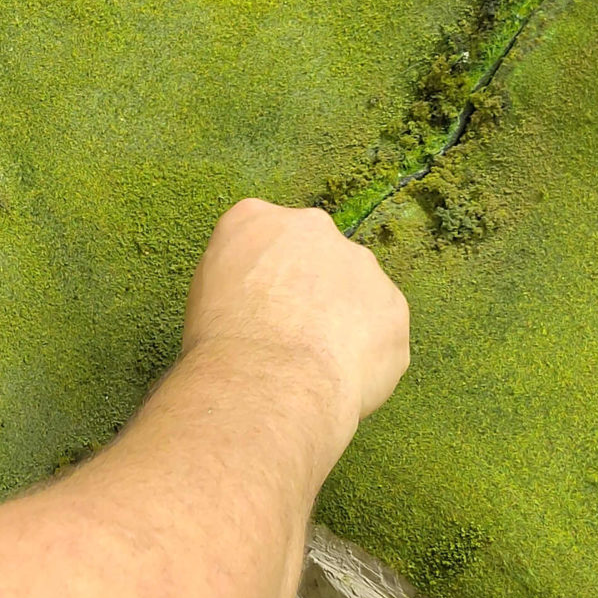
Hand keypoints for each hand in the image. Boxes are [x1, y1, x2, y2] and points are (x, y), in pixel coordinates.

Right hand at [181, 201, 410, 436]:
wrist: (270, 379)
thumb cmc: (223, 342)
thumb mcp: (204, 293)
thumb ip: (236, 277)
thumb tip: (253, 297)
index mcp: (255, 219)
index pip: (260, 236)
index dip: (259, 277)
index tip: (254, 306)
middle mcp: (313, 228)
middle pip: (314, 257)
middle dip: (308, 291)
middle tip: (288, 336)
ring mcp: (361, 265)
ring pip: (354, 293)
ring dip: (341, 321)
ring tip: (314, 364)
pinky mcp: (394, 307)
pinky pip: (380, 333)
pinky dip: (364, 355)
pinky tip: (338, 378)